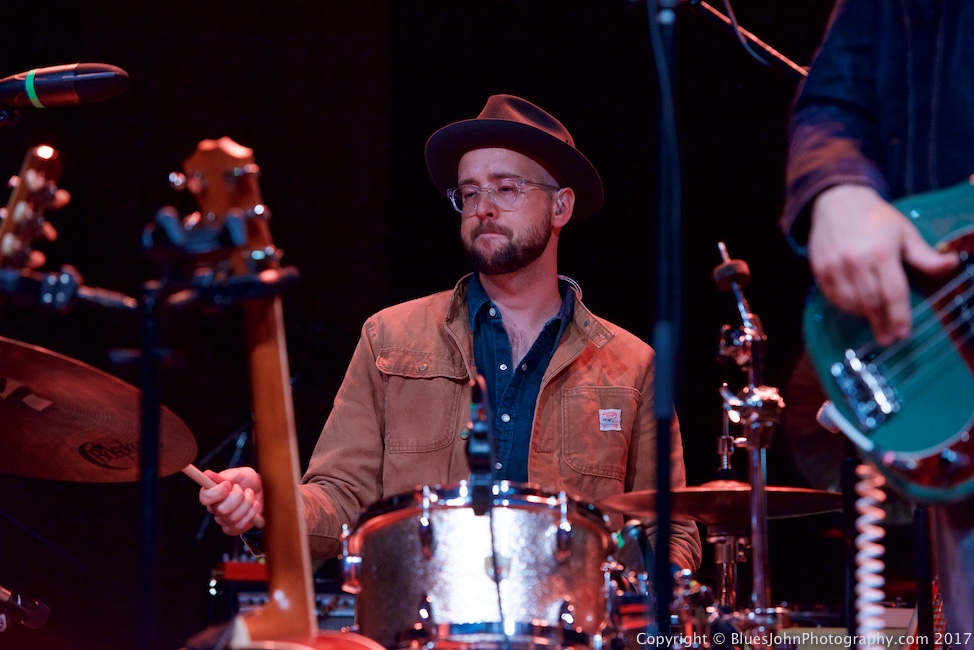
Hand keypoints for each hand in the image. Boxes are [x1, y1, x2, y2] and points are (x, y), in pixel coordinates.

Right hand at [198, 467, 263, 535]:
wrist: (262, 491)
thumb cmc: (248, 481)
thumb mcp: (240, 473)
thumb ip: (226, 475)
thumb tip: (207, 474)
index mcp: (211, 493)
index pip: (205, 497)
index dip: (218, 492)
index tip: (229, 484)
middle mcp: (214, 508)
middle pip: (222, 509)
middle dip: (238, 497)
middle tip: (244, 490)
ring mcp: (223, 520)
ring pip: (233, 518)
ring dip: (247, 503)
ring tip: (250, 495)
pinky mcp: (233, 528)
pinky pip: (239, 526)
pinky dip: (250, 514)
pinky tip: (254, 505)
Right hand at [808, 184, 958, 344]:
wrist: (837, 200)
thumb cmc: (875, 218)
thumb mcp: (905, 232)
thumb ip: (925, 255)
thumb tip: (953, 265)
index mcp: (882, 252)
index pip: (893, 293)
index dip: (899, 317)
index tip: (904, 333)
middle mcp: (856, 261)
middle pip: (872, 303)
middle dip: (882, 324)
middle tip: (889, 338)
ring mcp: (835, 266)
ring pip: (851, 303)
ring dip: (864, 316)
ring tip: (874, 322)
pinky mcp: (819, 269)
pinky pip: (833, 297)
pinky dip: (845, 306)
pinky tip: (855, 308)